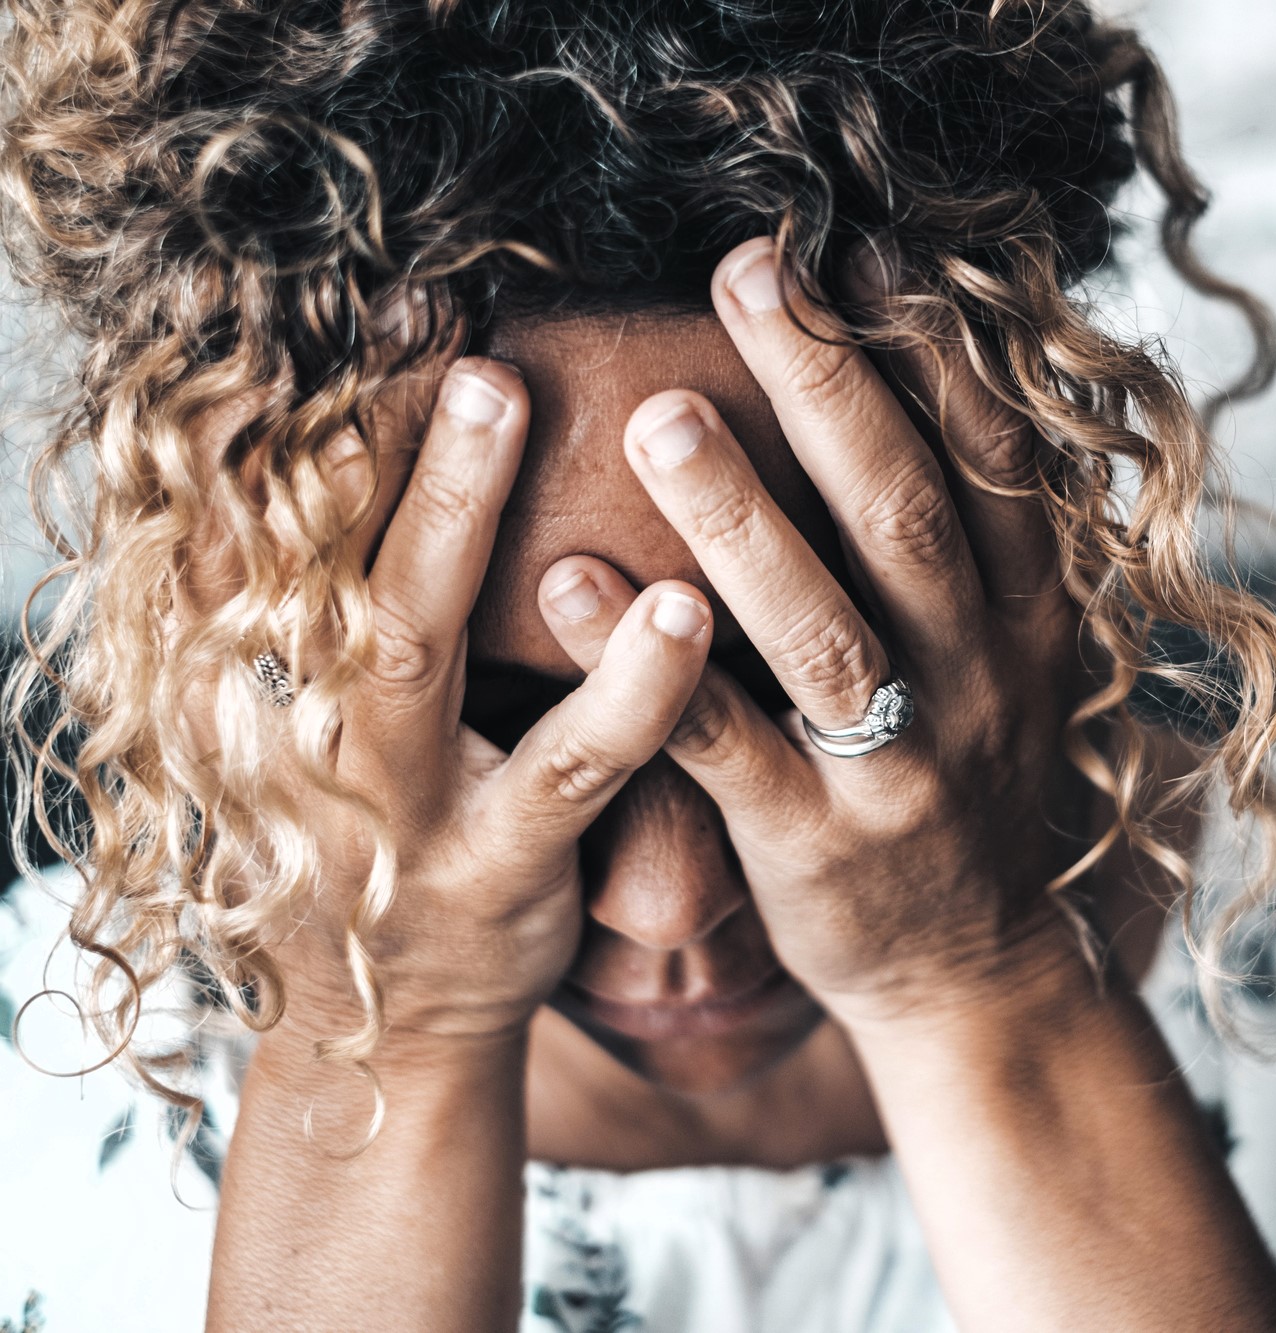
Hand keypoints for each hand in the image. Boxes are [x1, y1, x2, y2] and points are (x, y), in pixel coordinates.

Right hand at [241, 359, 717, 1046]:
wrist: (388, 1025)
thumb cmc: (391, 826)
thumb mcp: (344, 712)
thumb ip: (369, 592)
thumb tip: (387, 436)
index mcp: (277, 663)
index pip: (296, 508)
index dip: (346, 400)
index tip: (408, 295)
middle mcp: (308, 716)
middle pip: (334, 542)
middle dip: (387, 423)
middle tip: (454, 313)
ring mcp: (390, 798)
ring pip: (419, 643)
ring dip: (465, 516)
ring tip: (541, 400)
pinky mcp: (489, 867)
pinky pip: (563, 770)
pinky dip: (622, 689)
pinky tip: (681, 611)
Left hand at [536, 237, 1093, 1026]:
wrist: (980, 972)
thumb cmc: (970, 788)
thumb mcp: (1011, 661)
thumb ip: (975, 547)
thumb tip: (927, 388)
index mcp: (1025, 617)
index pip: (992, 462)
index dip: (932, 352)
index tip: (864, 249)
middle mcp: (975, 677)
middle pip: (901, 513)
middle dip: (825, 385)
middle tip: (744, 272)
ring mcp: (899, 766)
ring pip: (821, 628)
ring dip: (738, 516)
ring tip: (654, 414)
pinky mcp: (815, 844)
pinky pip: (724, 746)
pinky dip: (647, 665)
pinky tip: (562, 577)